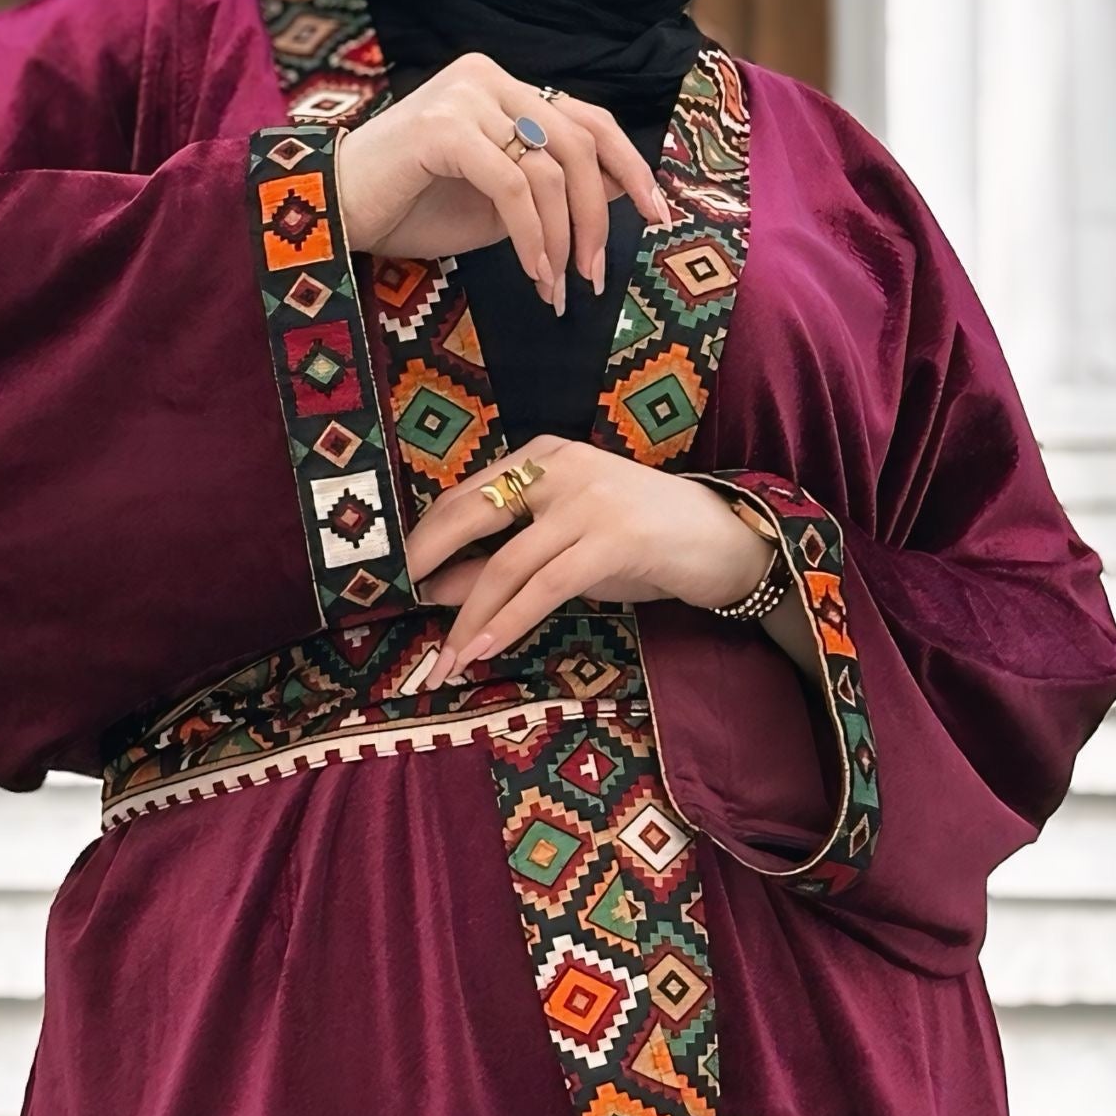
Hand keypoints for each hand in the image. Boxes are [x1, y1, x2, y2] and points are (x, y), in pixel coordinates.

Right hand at [334, 58, 669, 312]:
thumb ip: (553, 186)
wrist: (333, 212)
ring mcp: (463, 98)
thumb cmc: (411, 207)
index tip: (657, 215)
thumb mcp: (500, 200)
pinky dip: (531, 237)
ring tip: (557, 287)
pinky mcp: (442, 129)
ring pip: (548, 169)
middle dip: (597, 215)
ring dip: (562, 238)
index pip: (586, 117)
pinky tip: (533, 274)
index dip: (628, 165)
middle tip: (595, 274)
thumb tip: (622, 190)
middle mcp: (487, 78)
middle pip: (576, 142)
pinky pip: (512, 187)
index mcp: (502, 86)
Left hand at [405, 437, 780, 677]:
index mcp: (542, 456)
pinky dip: (509, 623)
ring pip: (506, 564)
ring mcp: (589, 499)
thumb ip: (500, 560)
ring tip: (443, 659)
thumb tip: (432, 590)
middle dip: (426, 565)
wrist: (724, 541)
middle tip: (392, 606)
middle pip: (470, 515)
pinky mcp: (614, 538)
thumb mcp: (561, 549)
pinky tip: (484, 650)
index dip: (423, 538)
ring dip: (468, 619)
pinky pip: (545, 587)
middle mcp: (560, 466)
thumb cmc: (639, 544)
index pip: (465, 495)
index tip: (392, 577)